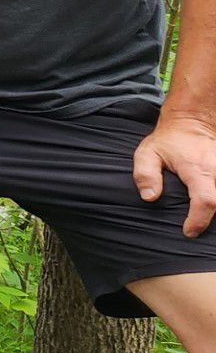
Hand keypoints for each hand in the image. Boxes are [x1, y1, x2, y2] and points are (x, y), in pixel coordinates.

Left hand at [134, 115, 215, 237]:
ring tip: (204, 220)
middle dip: (213, 221)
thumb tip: (149, 197)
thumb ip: (145, 174)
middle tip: (196, 229)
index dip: (199, 220)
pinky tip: (212, 209)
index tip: (189, 231)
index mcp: (198, 169)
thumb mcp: (148, 152)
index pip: (206, 201)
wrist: (192, 121)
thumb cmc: (168, 140)